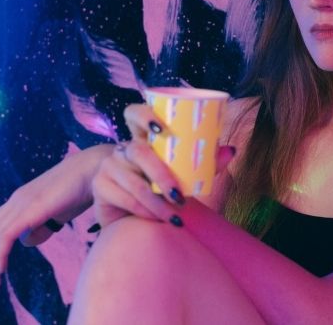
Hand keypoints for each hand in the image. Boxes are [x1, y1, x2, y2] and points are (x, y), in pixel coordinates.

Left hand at [0, 144, 112, 289]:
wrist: (97, 169)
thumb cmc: (85, 189)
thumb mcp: (59, 212)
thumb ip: (42, 226)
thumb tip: (26, 242)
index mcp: (21, 200)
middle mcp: (16, 200)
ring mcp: (22, 203)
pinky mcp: (31, 209)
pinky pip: (5, 236)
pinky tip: (1, 270)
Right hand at [89, 104, 236, 228]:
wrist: (129, 212)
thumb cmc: (160, 187)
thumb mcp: (181, 172)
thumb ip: (204, 161)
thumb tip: (231, 150)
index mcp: (142, 137)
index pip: (134, 113)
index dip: (144, 115)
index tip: (160, 127)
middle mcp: (123, 148)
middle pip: (138, 151)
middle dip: (161, 174)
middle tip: (179, 195)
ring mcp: (108, 166)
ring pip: (134, 181)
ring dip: (156, 201)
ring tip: (175, 215)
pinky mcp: (100, 186)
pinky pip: (124, 198)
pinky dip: (145, 211)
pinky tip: (157, 219)